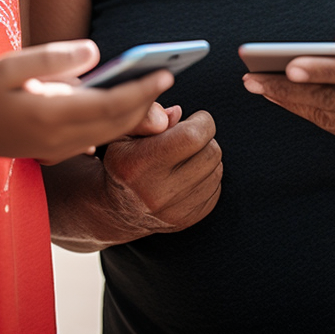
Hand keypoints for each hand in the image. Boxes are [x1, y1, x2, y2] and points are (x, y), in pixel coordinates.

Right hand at [0, 40, 175, 164]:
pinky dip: (119, 124)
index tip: (166, 72)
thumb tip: (96, 52)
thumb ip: (54, 59)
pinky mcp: (56, 152)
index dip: (142, 90)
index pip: (110, 105)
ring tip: (158, 88)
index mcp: (51, 115)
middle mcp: (60, 139)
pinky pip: (97, 140)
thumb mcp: (11, 65)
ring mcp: (59, 150)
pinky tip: (130, 106)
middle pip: (118, 123)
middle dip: (148, 102)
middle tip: (171, 76)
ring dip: (137, 115)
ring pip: (111, 135)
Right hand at [101, 110, 221, 235]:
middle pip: (211, 152)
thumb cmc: (123, 161)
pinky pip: (216, 188)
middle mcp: (158, 192)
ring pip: (217, 170)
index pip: (192, 136)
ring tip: (185, 155)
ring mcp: (176, 211)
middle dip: (205, 137)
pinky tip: (187, 174)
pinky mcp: (189, 220)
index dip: (201, 121)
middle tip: (188, 135)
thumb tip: (178, 113)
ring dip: (206, 156)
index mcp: (140, 165)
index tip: (193, 118)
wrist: (117, 210)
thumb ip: (146, 117)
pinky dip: (207, 176)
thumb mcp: (122, 133)